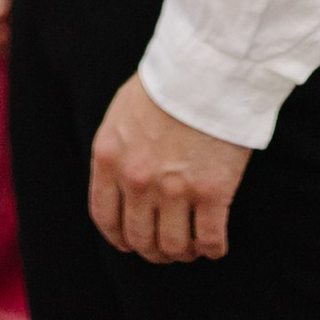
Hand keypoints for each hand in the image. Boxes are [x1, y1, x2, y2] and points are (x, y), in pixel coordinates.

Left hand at [87, 78, 250, 263]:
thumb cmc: (168, 83)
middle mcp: (136, 179)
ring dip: (182, 253)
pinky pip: (209, 240)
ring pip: (173, 247)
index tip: (132, 242)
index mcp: (109, 157)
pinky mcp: (212, 192)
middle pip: (139, 239)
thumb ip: (117, 151)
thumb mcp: (122, 113)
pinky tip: (214, 244)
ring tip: (191, 246)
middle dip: (154, 250)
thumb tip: (121, 182)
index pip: (105, 218)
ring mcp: (174, 188)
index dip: (120, 238)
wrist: (207, 67)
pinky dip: (212, 249)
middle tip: (168, 247)